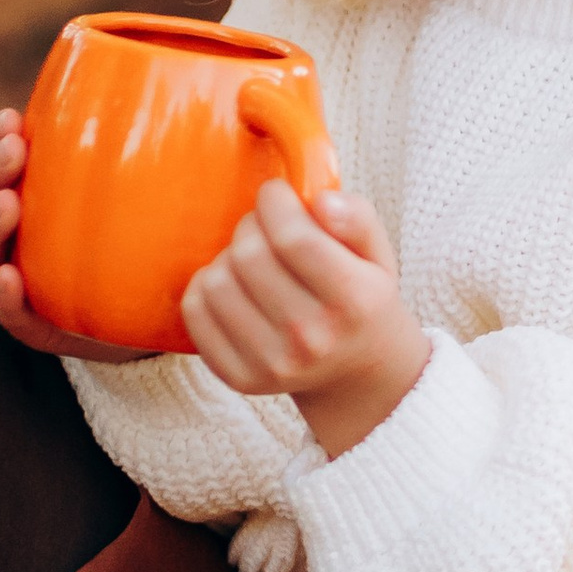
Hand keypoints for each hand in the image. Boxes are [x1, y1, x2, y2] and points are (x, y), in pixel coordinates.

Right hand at [0, 109, 151, 366]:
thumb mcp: (154, 182)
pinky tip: (13, 277)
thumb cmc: (154, 232)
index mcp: (31, 192)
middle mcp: (15, 234)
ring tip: (9, 204)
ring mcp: (22, 282)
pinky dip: (6, 297)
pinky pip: (12, 316)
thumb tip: (221, 90)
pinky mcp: (40, 326)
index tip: (11, 118)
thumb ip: (160, 142)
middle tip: (14, 150)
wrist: (167, 310)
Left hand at [184, 177, 430, 461]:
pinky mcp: (240, 377)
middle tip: (266, 227)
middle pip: (250, 256)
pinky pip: (195, 313)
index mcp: (354, 302)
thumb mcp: (378, 254)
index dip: (275, 202)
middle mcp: (312, 339)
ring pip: (216, 282)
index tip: (276, 194)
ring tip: (251, 260)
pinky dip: (205, 287)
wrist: (358, 372)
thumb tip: (320, 201)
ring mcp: (272, 365)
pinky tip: (233, 286)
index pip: (295, 239)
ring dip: (228, 257)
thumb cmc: (363, 299)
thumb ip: (356, 218)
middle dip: (252, 225)